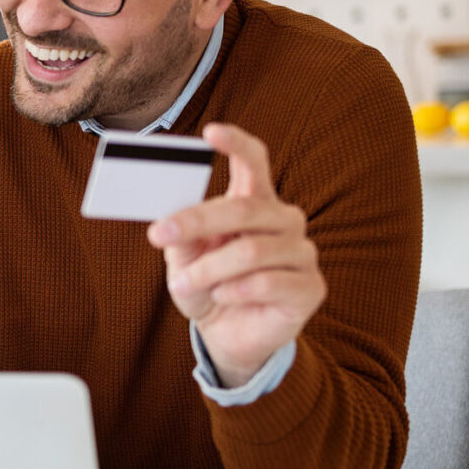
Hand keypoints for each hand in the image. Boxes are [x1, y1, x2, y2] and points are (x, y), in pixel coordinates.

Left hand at [147, 122, 325, 387]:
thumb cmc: (208, 286)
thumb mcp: (184, 258)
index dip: (235, 143)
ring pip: (251, 250)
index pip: (254, 161)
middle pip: (245, 208)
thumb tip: (168, 221)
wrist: (227, 335)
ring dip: (209, 269)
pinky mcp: (310, 288)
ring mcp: (302, 253)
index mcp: (256, 202)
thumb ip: (181, 236)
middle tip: (158, 234)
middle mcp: (285, 220)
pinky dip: (234, 292)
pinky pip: (267, 283)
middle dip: (196, 221)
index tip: (209, 132)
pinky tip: (223, 297)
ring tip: (185, 284)